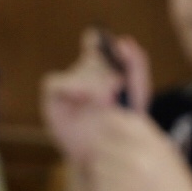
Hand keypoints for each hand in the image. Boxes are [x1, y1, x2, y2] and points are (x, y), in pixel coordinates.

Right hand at [42, 28, 150, 166]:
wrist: (108, 152)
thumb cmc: (123, 122)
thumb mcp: (138, 90)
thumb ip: (136, 63)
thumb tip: (123, 40)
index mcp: (102, 68)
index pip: (95, 41)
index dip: (97, 38)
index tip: (105, 42)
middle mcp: (82, 74)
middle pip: (90, 58)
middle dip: (105, 70)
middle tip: (118, 85)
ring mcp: (67, 86)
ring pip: (76, 70)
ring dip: (91, 82)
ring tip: (105, 100)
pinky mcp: (53, 99)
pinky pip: (55, 82)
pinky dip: (70, 86)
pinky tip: (84, 98)